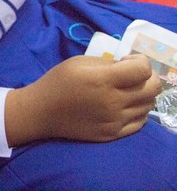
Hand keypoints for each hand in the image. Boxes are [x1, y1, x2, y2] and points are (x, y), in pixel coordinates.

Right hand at [5, 54, 159, 145]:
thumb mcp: (79, 62)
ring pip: (148, 105)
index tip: (127, 61)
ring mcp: (115, 120)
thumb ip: (107, 63)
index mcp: (102, 80)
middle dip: (148, 77)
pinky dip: (138, 110)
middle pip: (153, 88)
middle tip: (132, 75)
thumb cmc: (58, 82)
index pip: (143, 70)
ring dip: (143, 93)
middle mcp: (113, 102)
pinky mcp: (113, 134)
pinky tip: (124, 104)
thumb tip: (127, 67)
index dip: (141, 61)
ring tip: (126, 90)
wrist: (41, 111)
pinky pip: (140, 122)